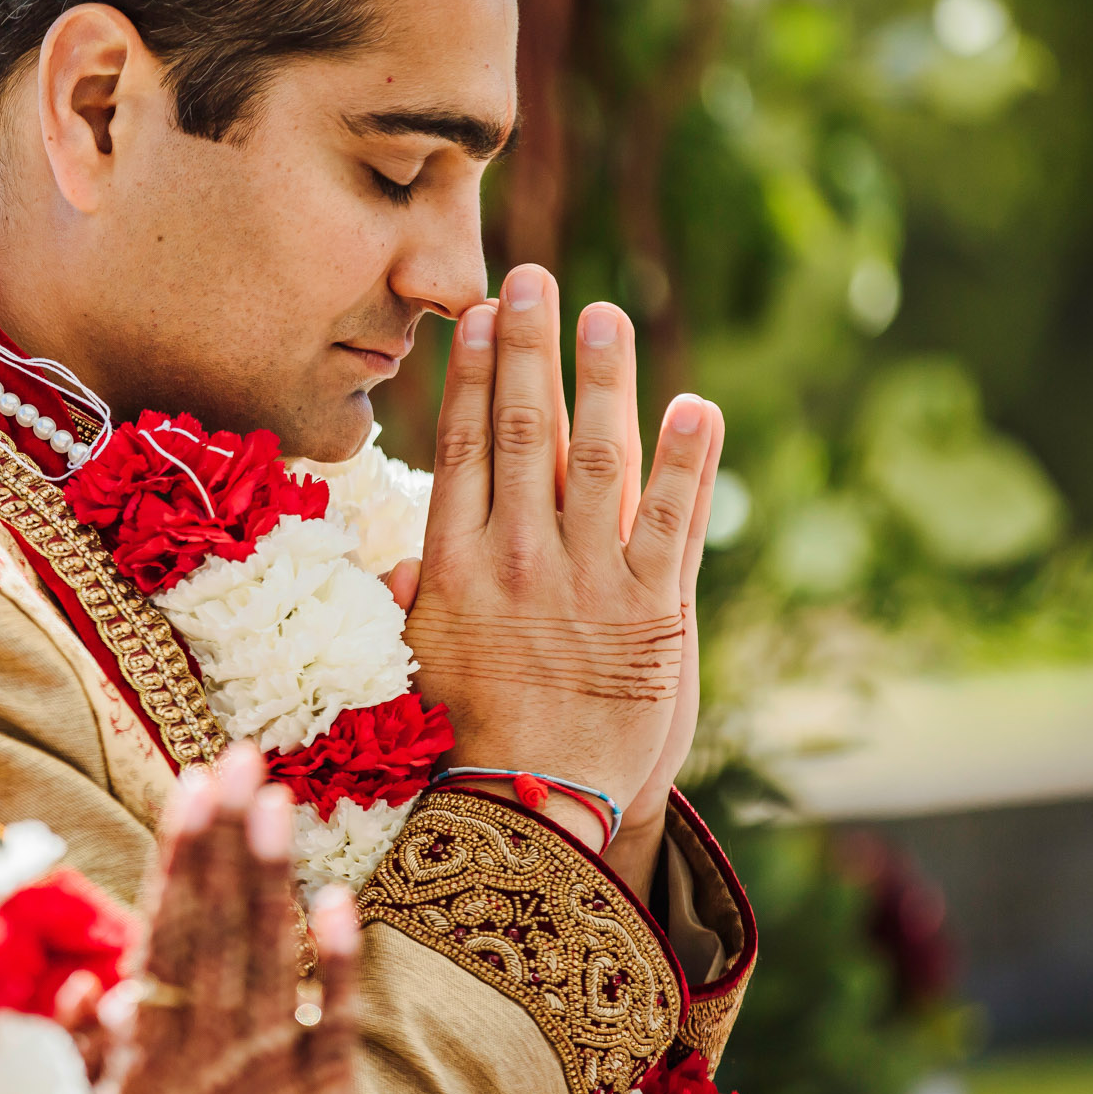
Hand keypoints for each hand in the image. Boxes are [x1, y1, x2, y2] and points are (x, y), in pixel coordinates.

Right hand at [94, 746, 358, 1093]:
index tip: (188, 786)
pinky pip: (334, 1026)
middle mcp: (207, 1060)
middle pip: (217, 931)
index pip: (162, 937)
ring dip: (272, 875)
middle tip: (238, 757)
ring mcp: (270, 1080)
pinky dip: (334, 963)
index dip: (177, 859)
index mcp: (146, 1061)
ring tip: (277, 796)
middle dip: (225, 840)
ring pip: (268, 961)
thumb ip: (88, 1056)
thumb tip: (87, 981)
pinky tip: (336, 898)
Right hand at [402, 264, 722, 872]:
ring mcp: (588, 579)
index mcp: (454, 565)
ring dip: (602, 377)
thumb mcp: (423, 665)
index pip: (463, 445)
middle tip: (532, 279)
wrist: (535, 813)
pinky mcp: (655, 611)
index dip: (470, 373)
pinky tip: (696, 405)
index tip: (476, 315)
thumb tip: (396, 559)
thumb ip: (415, 602)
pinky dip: (687, 461)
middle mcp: (517, 557)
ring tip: (603, 314)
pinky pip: (673, 521)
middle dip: (527, 347)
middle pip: (522, 429)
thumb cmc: (472, 740)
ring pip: (596, 456)